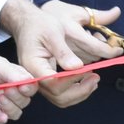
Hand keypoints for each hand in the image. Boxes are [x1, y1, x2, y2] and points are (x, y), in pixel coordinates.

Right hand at [0, 0, 119, 107]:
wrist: (28, 24)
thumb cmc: (39, 25)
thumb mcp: (53, 33)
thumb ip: (64, 52)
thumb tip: (77, 67)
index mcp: (34, 65)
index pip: (53, 82)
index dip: (73, 79)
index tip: (88, 70)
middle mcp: (34, 78)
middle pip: (58, 96)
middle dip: (80, 91)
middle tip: (95, 78)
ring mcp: (40, 82)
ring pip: (61, 99)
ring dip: (80, 93)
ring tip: (94, 80)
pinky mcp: (46, 81)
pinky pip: (61, 94)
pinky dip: (75, 90)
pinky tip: (86, 80)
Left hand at [0, 43, 35, 123]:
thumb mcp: (0, 64)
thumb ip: (14, 74)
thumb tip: (28, 83)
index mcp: (16, 78)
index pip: (30, 88)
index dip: (29, 89)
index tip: (23, 87)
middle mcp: (10, 91)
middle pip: (24, 101)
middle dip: (18, 97)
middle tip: (7, 90)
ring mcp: (0, 102)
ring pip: (15, 112)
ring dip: (11, 108)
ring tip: (0, 98)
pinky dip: (1, 118)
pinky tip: (0, 115)